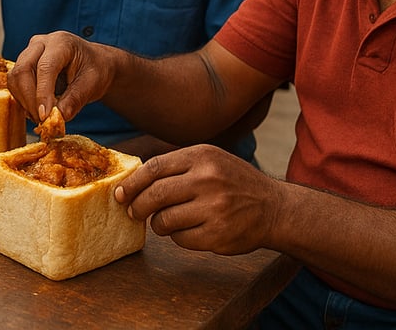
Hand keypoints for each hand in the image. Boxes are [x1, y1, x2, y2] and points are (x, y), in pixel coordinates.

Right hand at [7, 31, 117, 122]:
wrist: (94, 64)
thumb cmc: (95, 70)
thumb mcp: (92, 84)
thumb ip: (75, 100)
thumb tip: (58, 118)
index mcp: (61, 43)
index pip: (45, 67)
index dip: (42, 93)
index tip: (44, 116)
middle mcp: (41, 44)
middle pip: (23, 70)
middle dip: (29, 99)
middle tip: (42, 120)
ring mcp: (29, 53)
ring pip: (15, 78)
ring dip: (24, 101)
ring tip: (41, 117)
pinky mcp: (23, 64)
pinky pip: (15, 84)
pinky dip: (23, 100)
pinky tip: (37, 110)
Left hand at [114, 144, 282, 255]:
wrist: (274, 208)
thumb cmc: (234, 183)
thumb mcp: (210, 160)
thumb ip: (177, 166)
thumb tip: (134, 180)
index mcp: (202, 156)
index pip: (154, 167)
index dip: (132, 183)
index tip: (120, 194)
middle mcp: (208, 179)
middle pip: (155, 195)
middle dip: (138, 206)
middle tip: (134, 212)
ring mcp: (214, 208)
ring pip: (164, 220)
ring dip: (158, 224)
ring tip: (166, 222)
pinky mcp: (218, 234)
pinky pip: (181, 239)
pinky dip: (178, 237)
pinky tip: (189, 230)